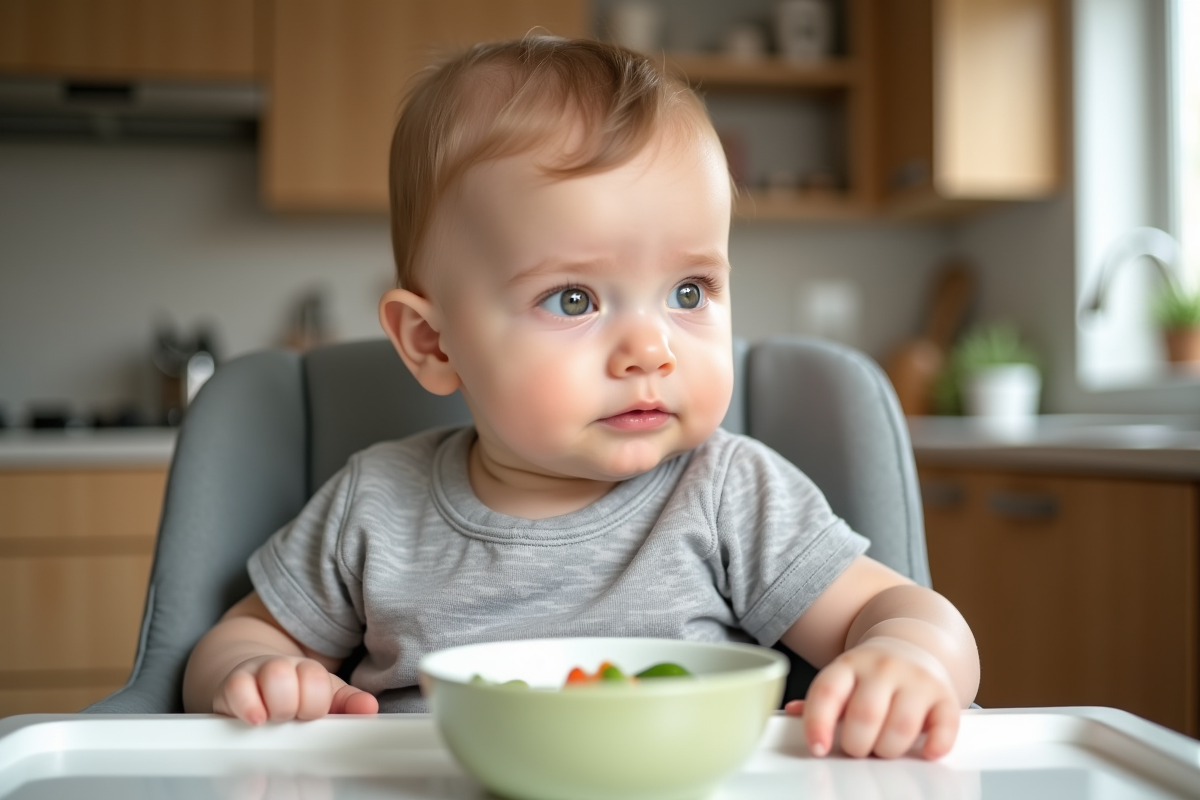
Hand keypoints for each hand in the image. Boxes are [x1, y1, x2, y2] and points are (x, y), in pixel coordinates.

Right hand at [213, 655, 378, 724]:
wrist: (249, 680)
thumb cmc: (291, 695)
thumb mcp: (323, 697)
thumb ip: (347, 703)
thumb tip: (370, 707)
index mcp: (309, 672)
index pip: (320, 680)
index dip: (317, 702)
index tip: (313, 714)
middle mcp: (283, 668)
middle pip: (302, 675)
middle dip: (301, 704)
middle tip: (293, 717)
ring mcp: (256, 675)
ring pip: (275, 676)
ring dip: (280, 705)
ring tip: (276, 719)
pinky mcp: (231, 687)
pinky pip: (237, 689)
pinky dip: (249, 707)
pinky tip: (257, 720)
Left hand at [784, 636, 959, 759]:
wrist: (912, 645)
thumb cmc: (871, 674)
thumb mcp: (842, 679)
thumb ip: (820, 700)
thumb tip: (793, 713)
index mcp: (849, 665)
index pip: (827, 692)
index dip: (818, 724)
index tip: (818, 748)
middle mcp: (883, 667)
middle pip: (865, 715)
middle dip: (857, 745)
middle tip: (857, 749)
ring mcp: (916, 679)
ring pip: (901, 727)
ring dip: (888, 749)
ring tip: (883, 747)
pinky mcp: (944, 695)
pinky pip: (943, 727)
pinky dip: (934, 746)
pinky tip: (924, 750)